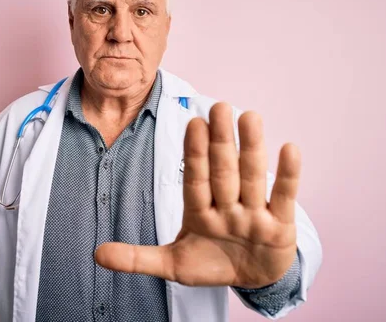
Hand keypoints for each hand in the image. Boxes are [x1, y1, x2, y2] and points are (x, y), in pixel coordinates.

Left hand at [95, 103, 299, 288]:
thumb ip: (137, 259)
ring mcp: (255, 214)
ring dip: (251, 149)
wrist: (252, 278)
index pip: (195, 180)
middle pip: (223, 171)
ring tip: (249, 116)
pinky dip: (288, 176)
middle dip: (220, 142)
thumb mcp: (173, 266)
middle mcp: (228, 207)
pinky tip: (289, 147)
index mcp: (200, 212)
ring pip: (252, 177)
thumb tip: (96, 254)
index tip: (193, 124)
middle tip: (219, 106)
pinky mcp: (281, 225)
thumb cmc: (212, 263)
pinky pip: (285, 198)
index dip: (194, 153)